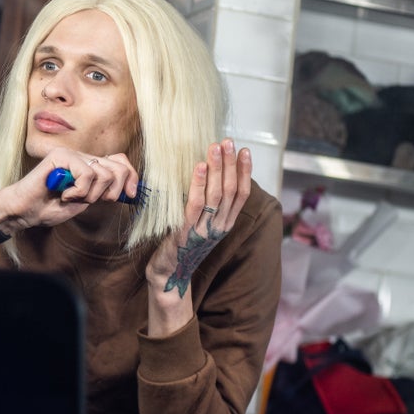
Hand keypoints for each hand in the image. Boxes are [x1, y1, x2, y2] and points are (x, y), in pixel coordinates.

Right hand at [0, 148, 141, 235]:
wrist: (24, 211)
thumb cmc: (49, 207)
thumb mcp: (85, 201)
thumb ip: (103, 191)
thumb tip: (129, 187)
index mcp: (88, 165)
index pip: (120, 161)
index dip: (131, 177)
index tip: (131, 195)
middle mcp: (82, 156)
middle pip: (117, 167)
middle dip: (111, 191)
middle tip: (90, 200)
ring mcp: (72, 155)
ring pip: (103, 173)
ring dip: (90, 194)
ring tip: (71, 197)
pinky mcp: (61, 156)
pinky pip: (87, 174)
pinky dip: (78, 191)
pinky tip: (63, 193)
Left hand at [146, 139, 251, 297]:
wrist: (168, 272)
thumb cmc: (182, 243)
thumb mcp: (202, 223)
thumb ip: (209, 204)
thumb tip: (211, 174)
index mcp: (225, 223)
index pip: (241, 194)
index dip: (245, 172)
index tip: (244, 151)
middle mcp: (219, 226)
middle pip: (230, 190)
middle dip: (230, 164)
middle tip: (228, 142)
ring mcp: (204, 229)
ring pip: (216, 195)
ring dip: (217, 168)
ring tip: (215, 147)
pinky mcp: (187, 231)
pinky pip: (195, 204)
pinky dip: (199, 184)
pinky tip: (200, 167)